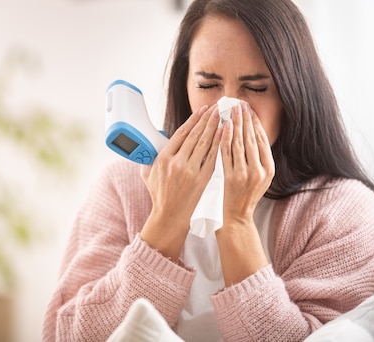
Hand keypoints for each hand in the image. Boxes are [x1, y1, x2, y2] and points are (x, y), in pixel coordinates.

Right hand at [139, 104, 221, 259]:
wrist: (170, 216)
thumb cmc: (159, 195)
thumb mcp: (148, 174)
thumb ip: (149, 157)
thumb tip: (152, 142)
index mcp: (163, 159)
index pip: (181, 133)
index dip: (193, 119)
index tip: (202, 109)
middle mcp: (177, 163)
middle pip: (195, 135)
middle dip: (207, 119)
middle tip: (216, 107)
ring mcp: (191, 172)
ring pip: (205, 144)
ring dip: (215, 127)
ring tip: (222, 115)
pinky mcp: (202, 180)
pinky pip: (212, 158)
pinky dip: (219, 144)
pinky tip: (225, 134)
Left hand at [220, 101, 274, 224]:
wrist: (235, 219)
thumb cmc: (243, 197)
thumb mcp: (258, 179)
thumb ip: (257, 159)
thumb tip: (252, 134)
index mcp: (269, 169)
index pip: (262, 140)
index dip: (256, 123)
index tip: (249, 109)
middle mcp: (259, 171)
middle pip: (252, 138)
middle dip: (246, 119)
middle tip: (240, 103)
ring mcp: (245, 174)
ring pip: (240, 143)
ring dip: (236, 124)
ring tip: (232, 109)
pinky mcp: (230, 178)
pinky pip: (227, 153)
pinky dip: (225, 138)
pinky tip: (223, 126)